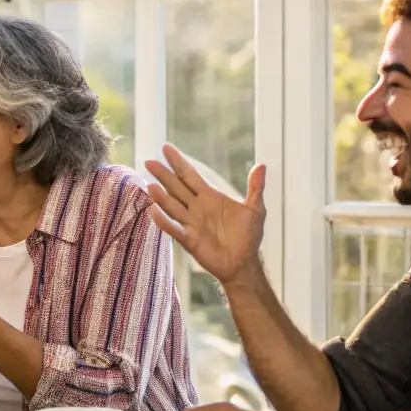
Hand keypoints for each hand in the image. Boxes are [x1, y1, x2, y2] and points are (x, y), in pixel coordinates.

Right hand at [144, 144, 266, 286]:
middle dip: (163, 174)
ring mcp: (190, 223)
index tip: (166, 147)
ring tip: (149, 185)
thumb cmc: (249, 235)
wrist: (244, 263)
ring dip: (160, 196)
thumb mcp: (255, 209)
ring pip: (172, 206)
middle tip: (149, 161)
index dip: (178, 162)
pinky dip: (163, 220)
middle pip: (176, 187)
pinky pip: (174, 228)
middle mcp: (196, 207)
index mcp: (209, 196)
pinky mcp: (189, 239)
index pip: (189, 175)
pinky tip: (153, 211)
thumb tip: (261, 165)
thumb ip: (255, 187)